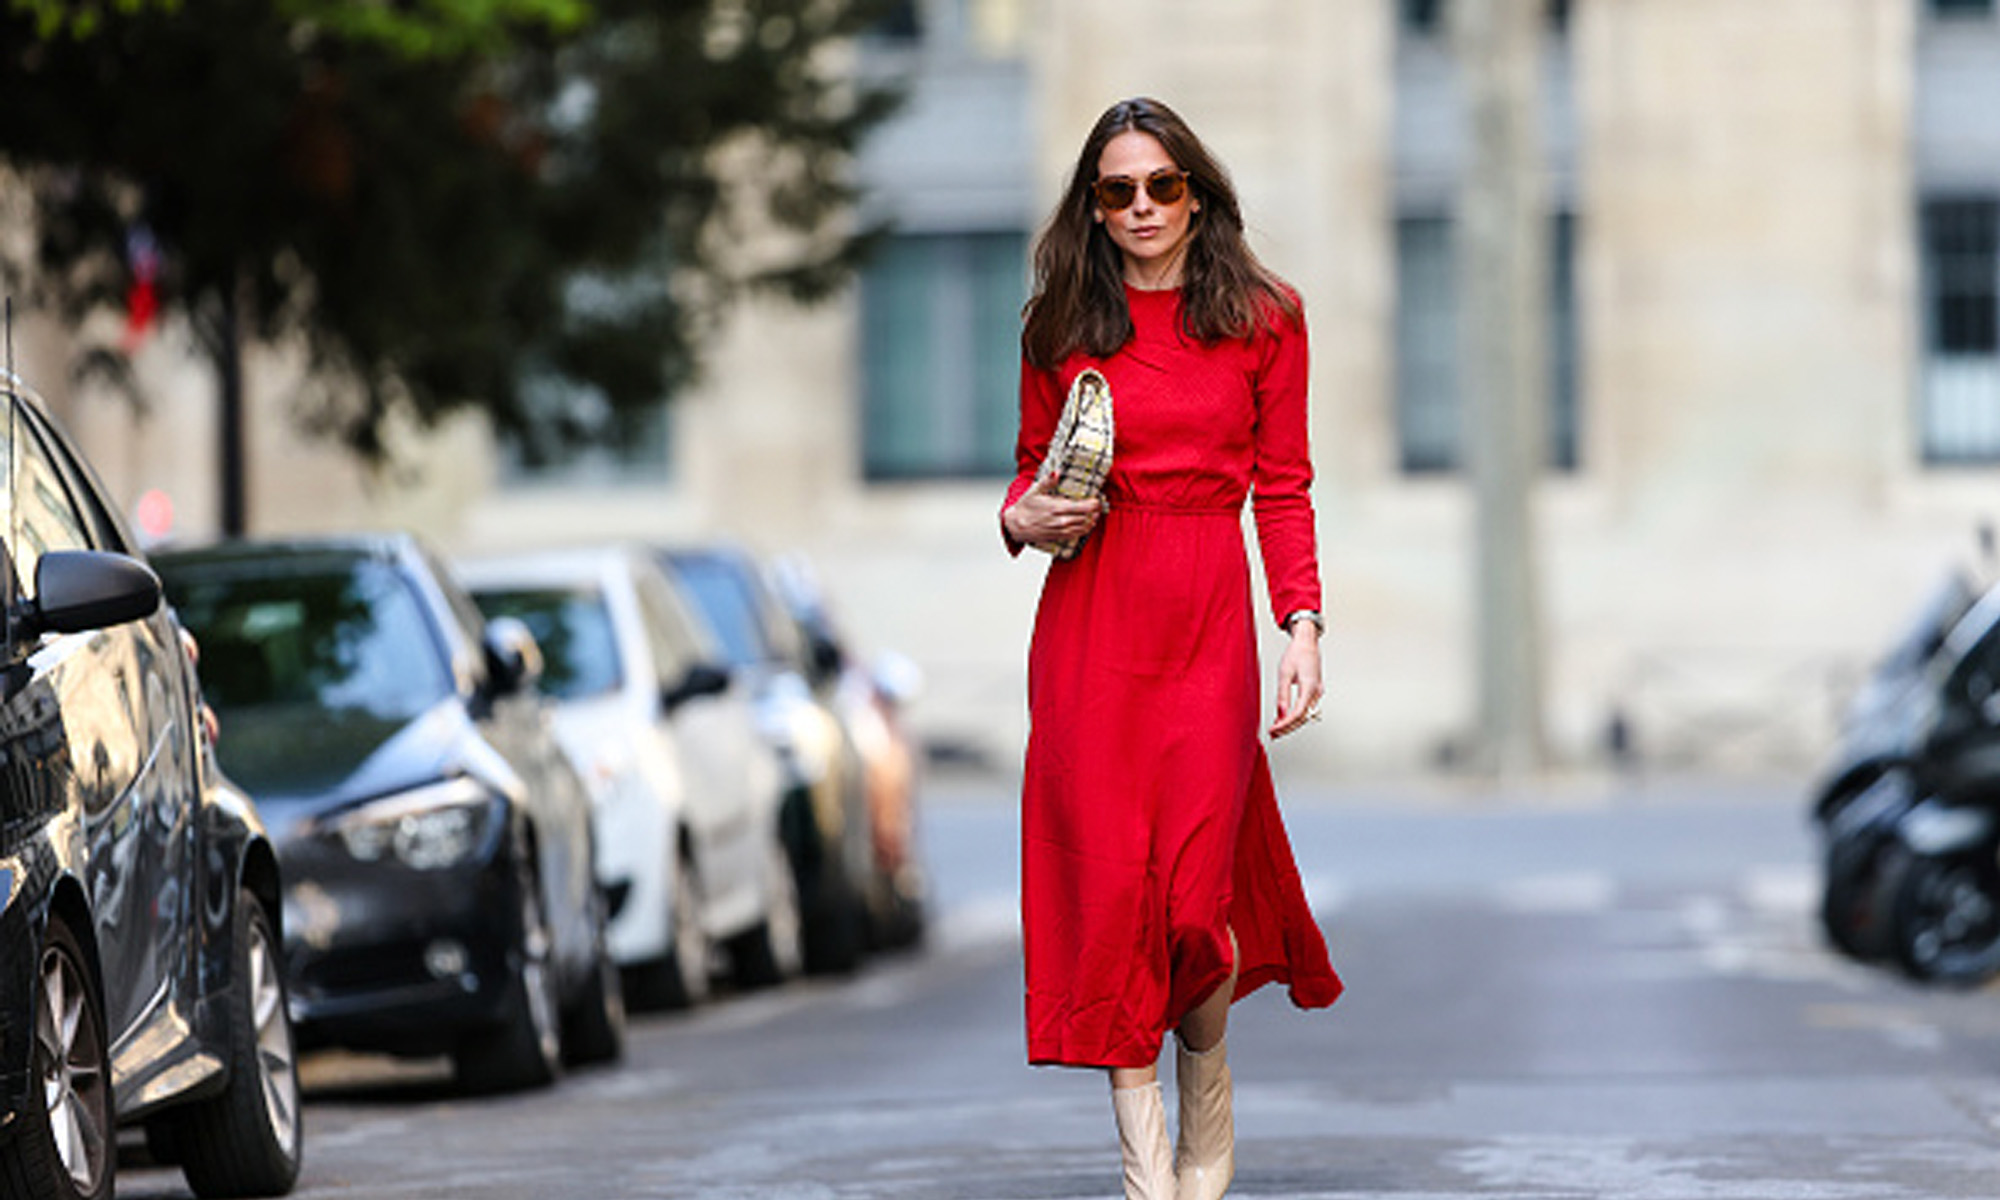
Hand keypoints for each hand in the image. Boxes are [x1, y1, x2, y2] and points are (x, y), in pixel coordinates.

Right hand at [1003, 474, 1107, 547]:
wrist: (1016, 526)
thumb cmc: (1025, 507)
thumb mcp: (1034, 491)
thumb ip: (1048, 481)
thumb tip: (1057, 472)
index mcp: (1056, 507)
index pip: (1082, 507)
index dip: (1093, 504)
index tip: (1097, 499)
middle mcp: (1060, 520)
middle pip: (1086, 517)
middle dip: (1095, 512)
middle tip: (1099, 506)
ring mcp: (1060, 530)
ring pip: (1083, 527)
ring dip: (1092, 521)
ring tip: (1095, 515)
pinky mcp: (1058, 536)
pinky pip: (1076, 535)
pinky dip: (1085, 530)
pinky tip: (1087, 525)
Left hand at [1268, 622, 1323, 739]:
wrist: (1307, 643)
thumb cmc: (1296, 654)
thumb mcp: (1284, 674)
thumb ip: (1283, 695)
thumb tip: (1280, 713)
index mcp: (1309, 686)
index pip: (1298, 713)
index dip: (1285, 724)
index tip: (1274, 729)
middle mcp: (1316, 691)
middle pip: (1303, 717)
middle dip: (1287, 728)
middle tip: (1273, 734)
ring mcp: (1317, 692)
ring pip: (1306, 714)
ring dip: (1292, 723)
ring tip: (1277, 729)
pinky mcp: (1315, 691)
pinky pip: (1307, 707)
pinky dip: (1296, 715)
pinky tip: (1285, 718)